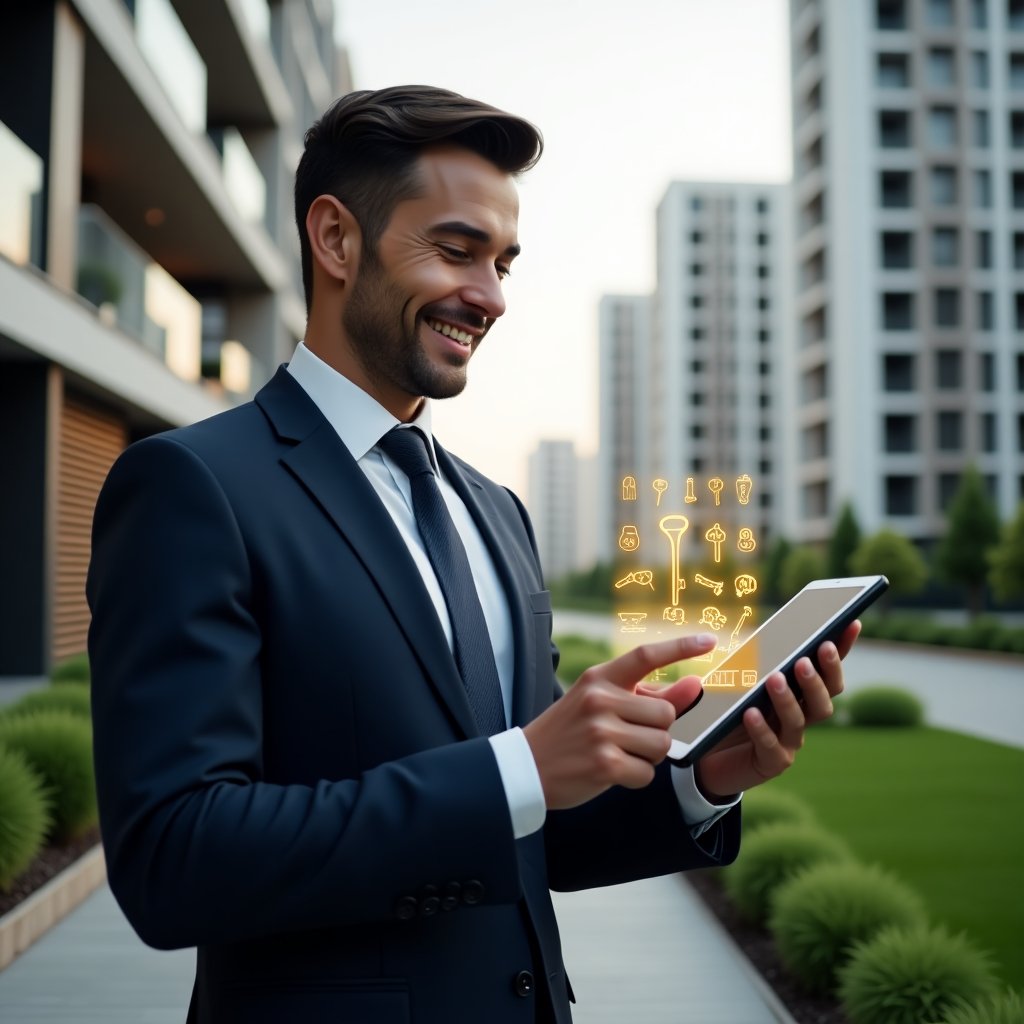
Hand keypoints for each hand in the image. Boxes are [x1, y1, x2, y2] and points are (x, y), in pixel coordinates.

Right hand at [524, 634, 716, 809]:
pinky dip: (636, 777)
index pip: (645, 655)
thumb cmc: (570, 732)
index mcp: (599, 678)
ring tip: (617, 753)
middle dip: (656, 731)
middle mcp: (600, 699)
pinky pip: (646, 772)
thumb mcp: (600, 704)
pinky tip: (611, 771)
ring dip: (647, 756)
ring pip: (660, 745)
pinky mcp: (604, 763)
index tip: (709, 641)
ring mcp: (601, 731)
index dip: (680, 647)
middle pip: (665, 715)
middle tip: (628, 737)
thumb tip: (694, 685)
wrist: (525, 766)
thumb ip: (650, 695)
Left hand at [694, 621, 860, 799]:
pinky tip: (750, 712)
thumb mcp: (737, 681)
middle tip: (805, 659)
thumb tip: (760, 635)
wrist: (710, 755)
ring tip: (774, 678)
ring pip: (799, 721)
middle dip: (817, 678)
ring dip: (788, 698)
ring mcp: (789, 741)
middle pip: (824, 699)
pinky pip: (770, 746)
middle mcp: (801, 717)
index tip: (851, 623)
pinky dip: (762, 729)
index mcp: (799, 693)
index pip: (827, 670)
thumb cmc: (726, 711)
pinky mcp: (771, 762)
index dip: (842, 649)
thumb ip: (751, 662)